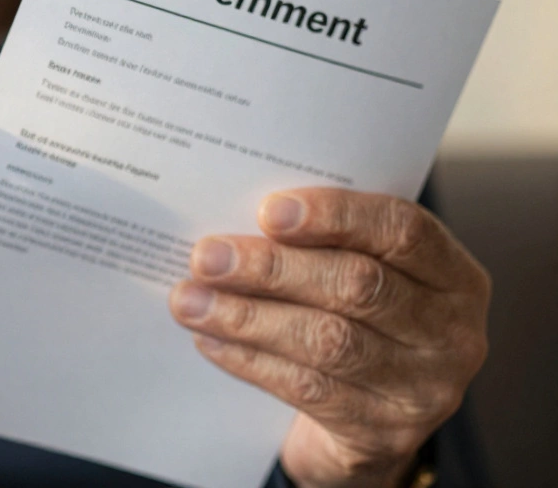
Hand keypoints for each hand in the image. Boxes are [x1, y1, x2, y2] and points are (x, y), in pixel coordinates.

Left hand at [169, 188, 489, 487]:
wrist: (369, 425)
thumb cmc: (357, 324)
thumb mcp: (361, 276)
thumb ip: (324, 244)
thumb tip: (234, 214)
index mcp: (454, 276)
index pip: (403, 230)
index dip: (336, 215)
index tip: (268, 210)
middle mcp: (452, 333)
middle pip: (358, 285)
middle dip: (273, 267)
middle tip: (206, 256)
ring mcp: (424, 389)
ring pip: (327, 340)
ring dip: (247, 316)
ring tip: (189, 300)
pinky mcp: (384, 433)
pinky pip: (306, 388)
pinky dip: (249, 359)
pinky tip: (210, 338)